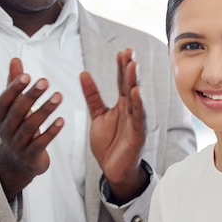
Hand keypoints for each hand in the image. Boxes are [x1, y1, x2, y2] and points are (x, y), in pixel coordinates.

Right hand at [0, 58, 63, 199]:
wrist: (17, 163)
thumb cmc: (17, 127)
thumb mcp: (13, 107)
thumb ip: (14, 84)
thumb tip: (15, 59)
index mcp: (0, 116)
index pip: (4, 100)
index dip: (14, 88)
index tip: (27, 75)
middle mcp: (6, 130)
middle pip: (18, 111)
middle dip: (31, 96)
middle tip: (45, 82)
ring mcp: (17, 144)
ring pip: (31, 126)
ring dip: (45, 110)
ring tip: (59, 96)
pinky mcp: (30, 155)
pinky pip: (41, 142)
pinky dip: (51, 131)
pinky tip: (62, 120)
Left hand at [80, 48, 146, 202]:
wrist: (113, 169)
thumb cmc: (109, 144)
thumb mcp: (97, 116)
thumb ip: (92, 96)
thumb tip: (83, 73)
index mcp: (121, 105)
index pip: (121, 82)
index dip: (121, 67)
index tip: (122, 52)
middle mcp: (130, 110)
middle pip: (129, 86)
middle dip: (129, 69)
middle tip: (129, 53)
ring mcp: (135, 121)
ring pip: (135, 99)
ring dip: (134, 82)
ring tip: (132, 66)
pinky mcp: (137, 134)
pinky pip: (137, 118)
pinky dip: (138, 105)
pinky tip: (136, 93)